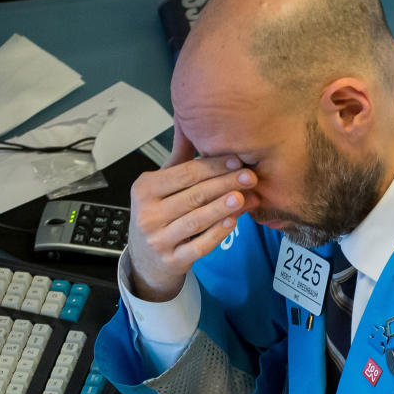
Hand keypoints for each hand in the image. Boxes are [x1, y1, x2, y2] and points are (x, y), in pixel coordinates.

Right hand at [128, 122, 256, 300]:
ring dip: (223, 207)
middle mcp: (147, 214)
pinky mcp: (172, 261)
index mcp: (144, 189)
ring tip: (244, 197)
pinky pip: (199, 246)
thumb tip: (199, 132)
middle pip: (193, 195)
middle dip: (224, 184)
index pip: (184, 174)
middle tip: (249, 176)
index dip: (213, 166)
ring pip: (197, 220)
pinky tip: (232, 222)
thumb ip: (178, 165)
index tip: (237, 160)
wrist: (145, 260)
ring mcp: (158, 240)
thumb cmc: (156, 216)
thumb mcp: (156, 189)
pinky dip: (217, 233)